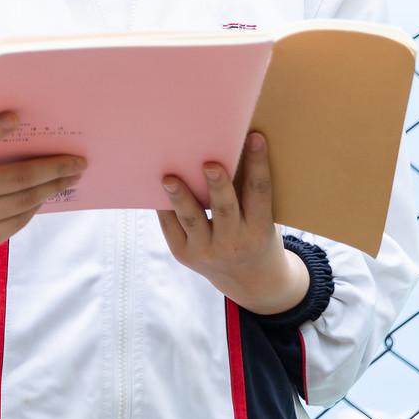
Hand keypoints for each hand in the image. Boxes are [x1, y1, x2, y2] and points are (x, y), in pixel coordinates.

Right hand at [0, 113, 86, 258]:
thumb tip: (29, 136)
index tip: (17, 118)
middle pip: (17, 178)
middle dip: (53, 169)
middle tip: (78, 162)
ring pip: (23, 202)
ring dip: (52, 188)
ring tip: (70, 178)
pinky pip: (18, 221)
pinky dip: (34, 206)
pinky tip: (45, 195)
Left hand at [154, 131, 308, 314]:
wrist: (251, 280)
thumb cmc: (257, 235)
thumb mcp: (263, 219)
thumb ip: (248, 192)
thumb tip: (229, 145)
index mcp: (260, 230)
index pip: (259, 193)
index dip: (258, 164)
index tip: (254, 137)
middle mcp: (234, 242)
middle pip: (224, 209)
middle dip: (217, 186)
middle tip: (210, 164)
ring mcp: (206, 251)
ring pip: (191, 219)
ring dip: (179, 197)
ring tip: (168, 178)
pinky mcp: (183, 254)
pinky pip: (171, 226)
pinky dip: (164, 207)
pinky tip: (155, 188)